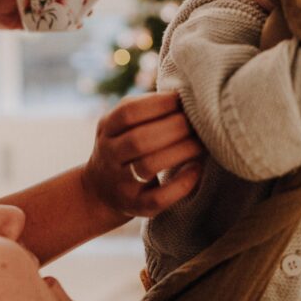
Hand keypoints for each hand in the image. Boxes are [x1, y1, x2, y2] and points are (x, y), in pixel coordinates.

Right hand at [82, 92, 203, 217]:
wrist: (100, 192)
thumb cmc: (124, 146)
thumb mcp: (122, 125)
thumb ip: (146, 109)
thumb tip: (185, 93)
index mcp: (106, 129)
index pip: (128, 112)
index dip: (158, 104)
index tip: (182, 99)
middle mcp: (109, 156)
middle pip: (139, 140)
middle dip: (173, 128)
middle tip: (196, 121)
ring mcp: (121, 184)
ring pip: (148, 166)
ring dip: (180, 151)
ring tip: (200, 143)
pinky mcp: (136, 207)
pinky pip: (159, 198)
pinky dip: (181, 184)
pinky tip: (196, 169)